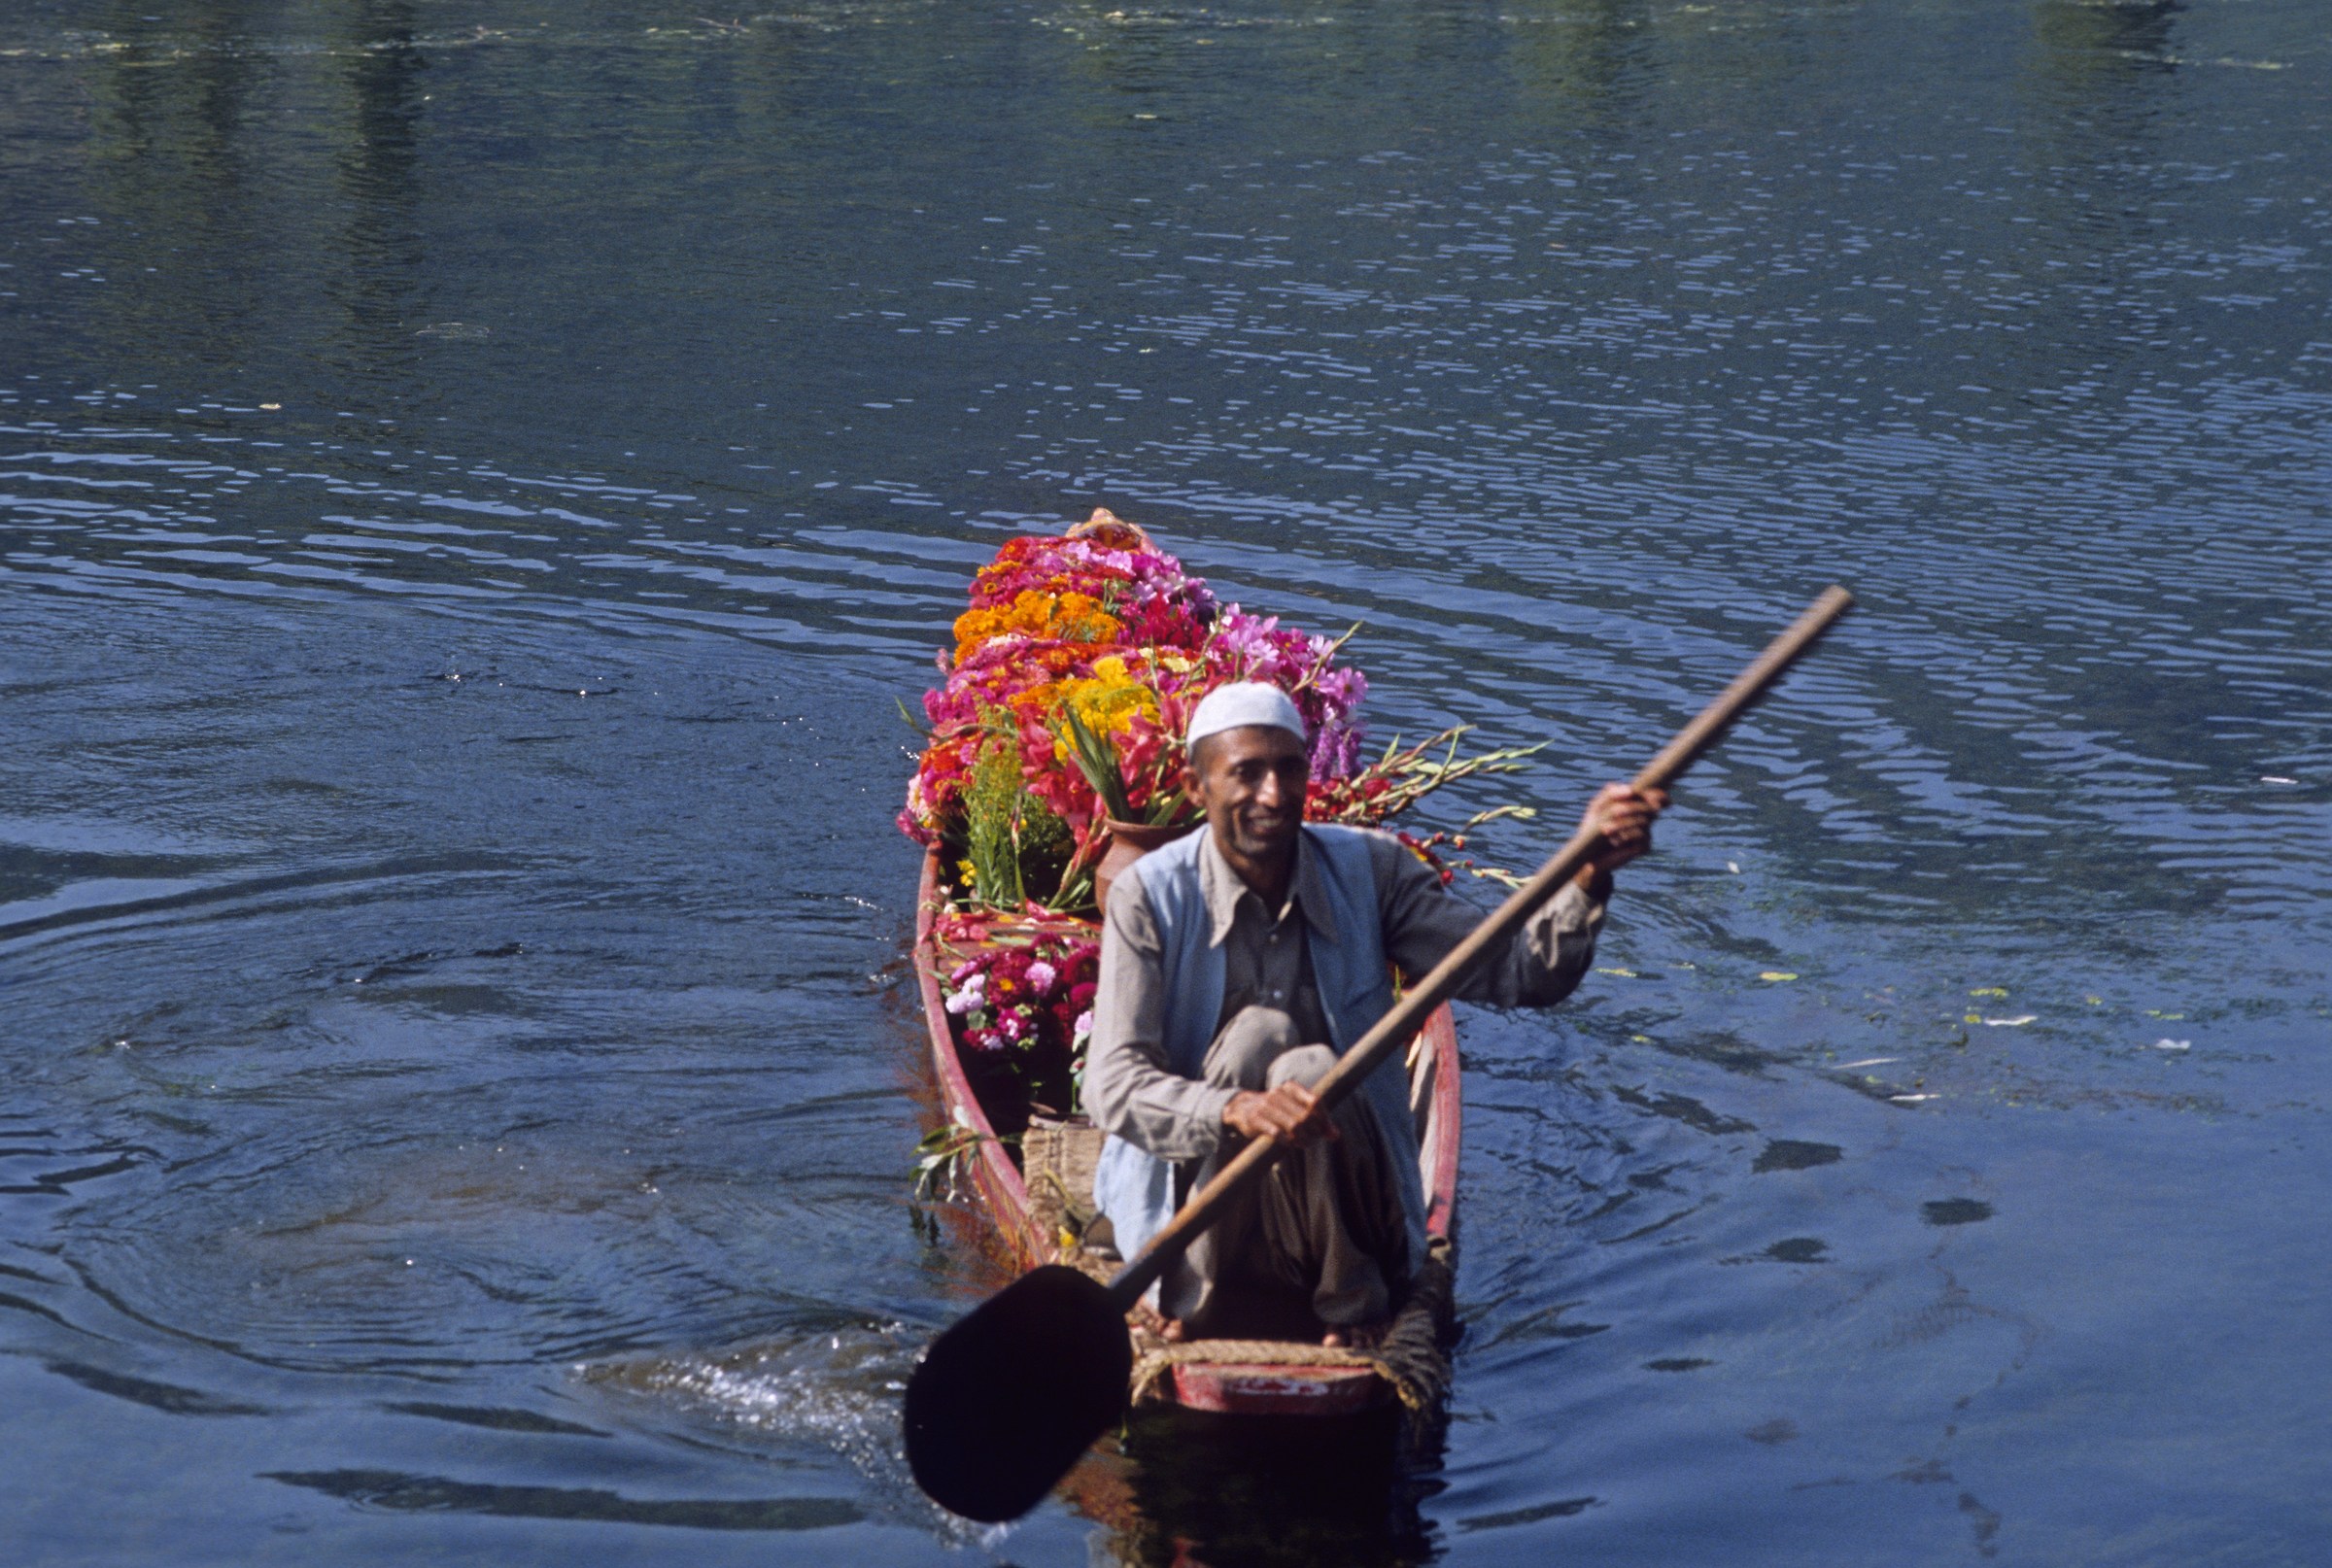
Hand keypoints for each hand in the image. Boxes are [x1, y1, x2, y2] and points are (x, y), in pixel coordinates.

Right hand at [1222, 1082, 1338, 1145]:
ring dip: (1303, 1139)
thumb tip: (1336, 1135)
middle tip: (1314, 1139)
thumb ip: (1315, 1118)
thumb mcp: (1294, 1107)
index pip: (1315, 1101)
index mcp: (1290, 1088)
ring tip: (1304, 1144)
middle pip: (1306, 1117)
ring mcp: (1265, 1106)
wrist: (1241, 1108)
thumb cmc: (1275, 1110)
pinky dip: (1287, 1142)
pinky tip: (1288, 1144)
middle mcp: (1278, 1094)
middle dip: (1314, 1132)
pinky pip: (1277, 1134)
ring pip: (1293, 1126)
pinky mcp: (1255, 1120)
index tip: (1327, 1131)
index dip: (1325, 1118)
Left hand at [1581, 782, 1666, 873]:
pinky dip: (1627, 836)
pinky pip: (1641, 835)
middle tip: (1614, 812)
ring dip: (1623, 824)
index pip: (1656, 797)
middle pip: (1649, 807)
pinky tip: (1614, 841)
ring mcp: (1646, 832)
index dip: (1659, 796)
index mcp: (1636, 806)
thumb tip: (1631, 790)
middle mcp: (1645, 818)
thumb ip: (1611, 793)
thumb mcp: (1598, 806)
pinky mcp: (1644, 847)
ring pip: (1644, 821)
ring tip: (1604, 829)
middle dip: (1631, 808)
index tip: (1652, 796)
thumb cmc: (1592, 827)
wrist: (1589, 854)